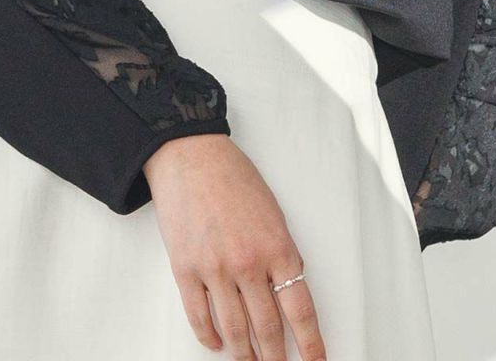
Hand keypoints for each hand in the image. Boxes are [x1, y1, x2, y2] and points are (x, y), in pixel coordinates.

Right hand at [144, 133, 327, 360]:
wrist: (191, 156)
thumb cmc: (234, 178)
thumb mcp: (273, 213)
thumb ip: (281, 253)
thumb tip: (287, 291)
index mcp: (277, 246)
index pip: (300, 310)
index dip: (310, 344)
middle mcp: (248, 263)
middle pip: (267, 329)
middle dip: (276, 358)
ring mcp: (214, 268)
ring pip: (234, 330)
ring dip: (244, 356)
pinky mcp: (185, 269)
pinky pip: (199, 317)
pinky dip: (210, 337)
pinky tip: (218, 344)